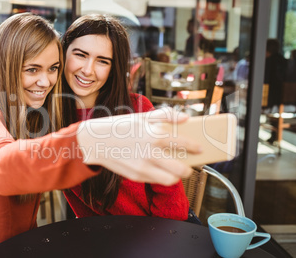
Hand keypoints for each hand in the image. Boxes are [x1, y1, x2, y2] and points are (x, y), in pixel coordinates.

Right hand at [76, 107, 201, 185]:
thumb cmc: (120, 127)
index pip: (184, 144)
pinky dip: (161, 176)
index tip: (200, 149)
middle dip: (188, 169)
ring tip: (175, 171)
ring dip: (176, 176)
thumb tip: (185, 118)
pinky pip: (156, 180)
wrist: (95, 141)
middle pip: (181, 169)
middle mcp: (151, 153)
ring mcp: (143, 167)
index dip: (195, 148)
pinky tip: (158, 169)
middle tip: (189, 166)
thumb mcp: (142, 116)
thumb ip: (166, 115)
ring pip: (170, 179)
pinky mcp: (136, 176)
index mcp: (155, 135)